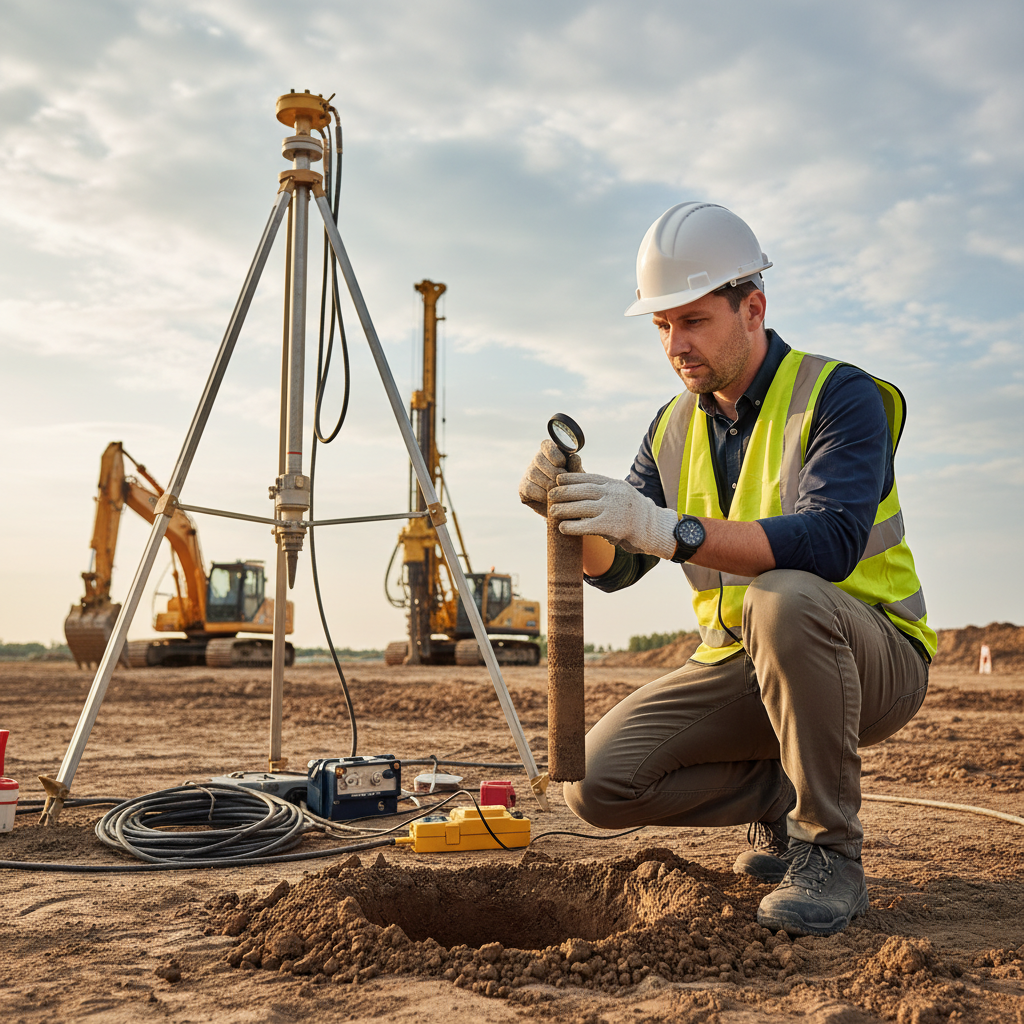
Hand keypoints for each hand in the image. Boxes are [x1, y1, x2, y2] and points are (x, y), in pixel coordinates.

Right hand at [518, 439, 581, 516]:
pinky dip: (541, 494)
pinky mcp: (523, 487)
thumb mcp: (578, 477)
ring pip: (533, 473)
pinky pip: (529, 488)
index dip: (554, 454)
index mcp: (552, 452)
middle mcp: (538, 460)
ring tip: (559, 492)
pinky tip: (550, 499)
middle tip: (563, 483)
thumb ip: (576, 467)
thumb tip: (574, 457)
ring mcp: (528, 473)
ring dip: (548, 484)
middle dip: (553, 472)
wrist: (567, 507)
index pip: (546, 445)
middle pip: (538, 459)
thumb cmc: (574, 487)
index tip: (563, 464)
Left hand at [547, 472, 677, 558]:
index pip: (590, 477)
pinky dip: (572, 526)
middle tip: (550, 495)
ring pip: (582, 506)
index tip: (559, 479)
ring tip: (552, 511)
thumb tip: (582, 492)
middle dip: (564, 492)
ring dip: (564, 509)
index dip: (572, 477)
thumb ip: (606, 493)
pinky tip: (562, 528)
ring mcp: (613, 509)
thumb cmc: (635, 514)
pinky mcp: (612, 527)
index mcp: (615, 485)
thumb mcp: (622, 495)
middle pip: (583, 490)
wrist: (655, 529)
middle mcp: (614, 494)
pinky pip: (587, 525)